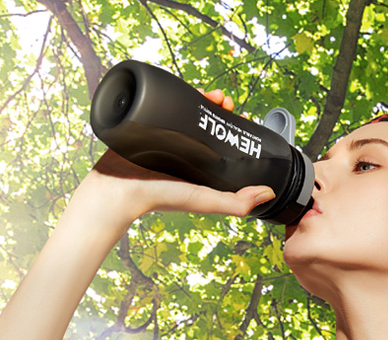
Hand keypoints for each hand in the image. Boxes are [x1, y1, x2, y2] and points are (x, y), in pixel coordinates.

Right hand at [85, 87, 275, 220]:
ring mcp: (165, 138)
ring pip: (188, 113)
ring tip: (213, 94)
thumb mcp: (204, 200)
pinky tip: (185, 87)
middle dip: (219, 110)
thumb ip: (236, 203)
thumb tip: (269, 193)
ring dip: (201, 100)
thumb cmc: (159, 198)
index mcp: (199, 168)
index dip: (234, 129)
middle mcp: (185, 152)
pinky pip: (164, 106)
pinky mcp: (148, 126)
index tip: (243, 117)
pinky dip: (176, 95)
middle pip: (206, 124)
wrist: (118, 188)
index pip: (222, 143)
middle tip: (226, 101)